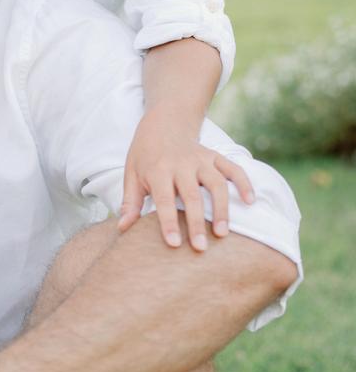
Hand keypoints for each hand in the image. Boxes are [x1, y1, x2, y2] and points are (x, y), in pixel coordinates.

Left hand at [118, 107, 254, 250]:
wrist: (163, 123)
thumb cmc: (145, 156)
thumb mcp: (131, 175)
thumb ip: (130, 202)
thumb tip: (122, 228)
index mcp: (158, 171)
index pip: (164, 200)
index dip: (168, 222)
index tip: (174, 244)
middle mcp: (181, 164)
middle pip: (192, 196)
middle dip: (196, 223)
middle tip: (201, 248)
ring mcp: (201, 159)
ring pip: (216, 184)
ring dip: (221, 209)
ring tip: (222, 233)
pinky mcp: (215, 156)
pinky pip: (233, 168)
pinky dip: (244, 183)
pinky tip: (250, 201)